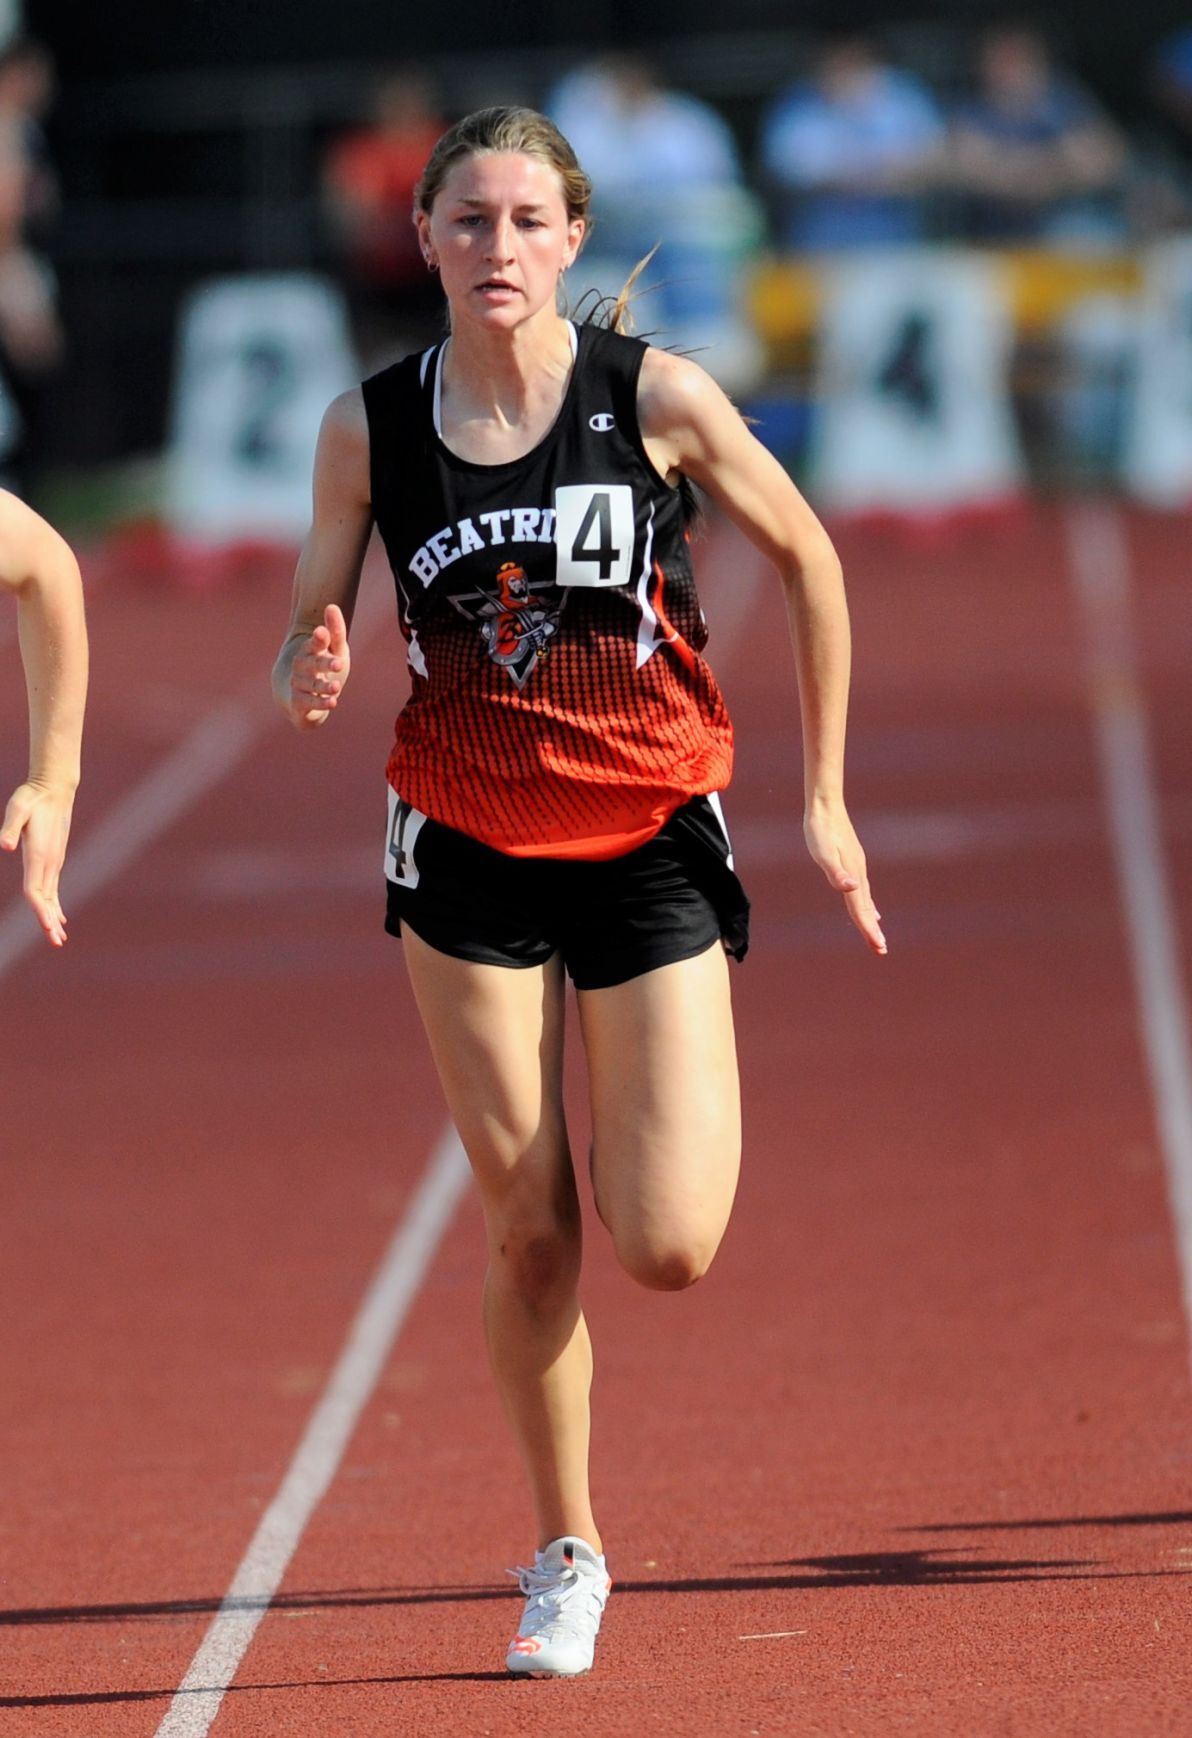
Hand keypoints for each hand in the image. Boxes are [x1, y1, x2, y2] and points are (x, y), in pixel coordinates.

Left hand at [1, 778, 75, 945]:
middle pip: (47, 898)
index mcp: (40, 855)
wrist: (54, 788)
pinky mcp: (54, 859)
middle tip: (56, 943)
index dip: (39, 910)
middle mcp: (50, 862)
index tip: (46, 928)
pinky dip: (55, 904)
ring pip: (52, 895)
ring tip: (58, 938)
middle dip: (50, 922)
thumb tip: (4, 845)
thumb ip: (10, 827)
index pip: (36, 889)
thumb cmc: (31, 797)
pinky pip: (54, 887)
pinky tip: (58, 915)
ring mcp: (54, 861)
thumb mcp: (17, 808)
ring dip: (54, 917)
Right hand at [287, 604, 350, 727]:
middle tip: (339, 664)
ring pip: (312, 685)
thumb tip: (332, 605)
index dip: (318, 639)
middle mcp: (302, 666)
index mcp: (310, 650)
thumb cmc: (322, 666)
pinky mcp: (298, 702)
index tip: (321, 632)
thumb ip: (335, 631)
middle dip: (325, 664)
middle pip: (313, 664)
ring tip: (336, 687)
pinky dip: (320, 703)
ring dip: (324, 687)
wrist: (297, 696)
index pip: (314, 643)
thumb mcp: (334, 649)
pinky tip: (332, 702)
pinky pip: (308, 703)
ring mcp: (299, 684)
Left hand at [804, 800, 886, 956]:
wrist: (825, 806)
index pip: (860, 909)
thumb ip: (836, 872)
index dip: (868, 929)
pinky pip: (863, 891)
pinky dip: (867, 904)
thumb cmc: (819, 830)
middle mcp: (858, 875)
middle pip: (865, 908)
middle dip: (872, 930)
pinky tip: (870, 909)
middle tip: (881, 950)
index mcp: (852, 876)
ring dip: (870, 919)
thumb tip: (852, 888)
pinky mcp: (853, 863)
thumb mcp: (823, 852)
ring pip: (865, 901)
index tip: (879, 947)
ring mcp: (857, 869)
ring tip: (876, 936)